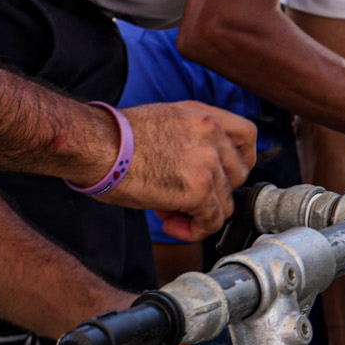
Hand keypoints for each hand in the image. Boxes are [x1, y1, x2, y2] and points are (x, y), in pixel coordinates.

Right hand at [107, 102, 257, 240]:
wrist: (97, 145)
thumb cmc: (115, 136)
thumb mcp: (164, 120)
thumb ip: (191, 137)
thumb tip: (197, 169)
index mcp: (204, 114)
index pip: (248, 135)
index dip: (241, 160)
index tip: (225, 176)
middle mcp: (212, 133)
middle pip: (237, 175)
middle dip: (213, 192)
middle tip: (179, 197)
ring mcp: (208, 161)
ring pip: (224, 202)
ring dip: (198, 213)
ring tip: (167, 210)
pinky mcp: (198, 189)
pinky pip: (211, 221)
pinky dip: (193, 230)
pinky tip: (169, 224)